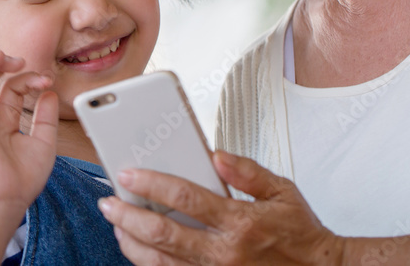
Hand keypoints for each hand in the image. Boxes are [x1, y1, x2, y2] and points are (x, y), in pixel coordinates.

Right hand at [0, 50, 58, 211]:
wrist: (8, 196)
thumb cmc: (24, 178)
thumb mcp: (44, 141)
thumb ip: (46, 116)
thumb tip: (49, 91)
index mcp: (5, 118)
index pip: (13, 86)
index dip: (29, 78)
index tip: (47, 81)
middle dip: (1, 62)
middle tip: (19, 61)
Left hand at [98, 150, 344, 265]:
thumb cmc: (300, 234)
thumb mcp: (282, 191)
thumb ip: (247, 171)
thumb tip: (216, 155)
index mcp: (240, 222)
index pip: (185, 197)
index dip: (152, 183)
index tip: (129, 174)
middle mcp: (224, 253)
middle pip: (163, 233)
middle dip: (129, 217)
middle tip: (108, 203)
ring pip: (161, 262)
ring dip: (132, 243)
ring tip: (116, 225)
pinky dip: (150, 264)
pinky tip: (138, 250)